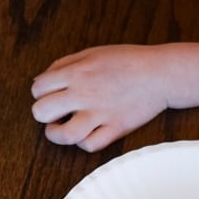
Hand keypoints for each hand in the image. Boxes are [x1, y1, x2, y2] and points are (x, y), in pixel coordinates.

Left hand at [31, 45, 170, 151]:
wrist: (160, 73)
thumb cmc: (126, 61)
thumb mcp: (91, 53)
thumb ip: (63, 65)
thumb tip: (39, 80)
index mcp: (77, 72)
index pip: (38, 88)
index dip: (40, 93)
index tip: (50, 95)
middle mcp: (84, 93)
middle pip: (42, 112)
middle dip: (43, 114)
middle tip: (54, 113)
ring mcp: (100, 113)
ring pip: (64, 135)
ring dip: (56, 134)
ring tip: (62, 128)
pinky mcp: (115, 128)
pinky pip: (90, 145)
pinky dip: (84, 142)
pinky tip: (86, 133)